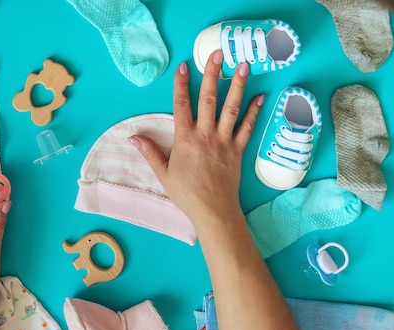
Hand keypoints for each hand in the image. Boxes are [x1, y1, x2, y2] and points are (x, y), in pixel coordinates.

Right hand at [130, 51, 263, 231]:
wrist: (213, 210)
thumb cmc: (186, 194)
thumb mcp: (163, 173)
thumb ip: (149, 152)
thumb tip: (132, 137)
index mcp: (184, 139)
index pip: (181, 105)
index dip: (181, 84)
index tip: (184, 66)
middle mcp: (204, 135)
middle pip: (208, 99)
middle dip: (212, 74)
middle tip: (217, 54)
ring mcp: (223, 141)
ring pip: (231, 108)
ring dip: (238, 85)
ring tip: (244, 66)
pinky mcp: (238, 150)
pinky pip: (247, 127)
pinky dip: (255, 111)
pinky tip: (261, 97)